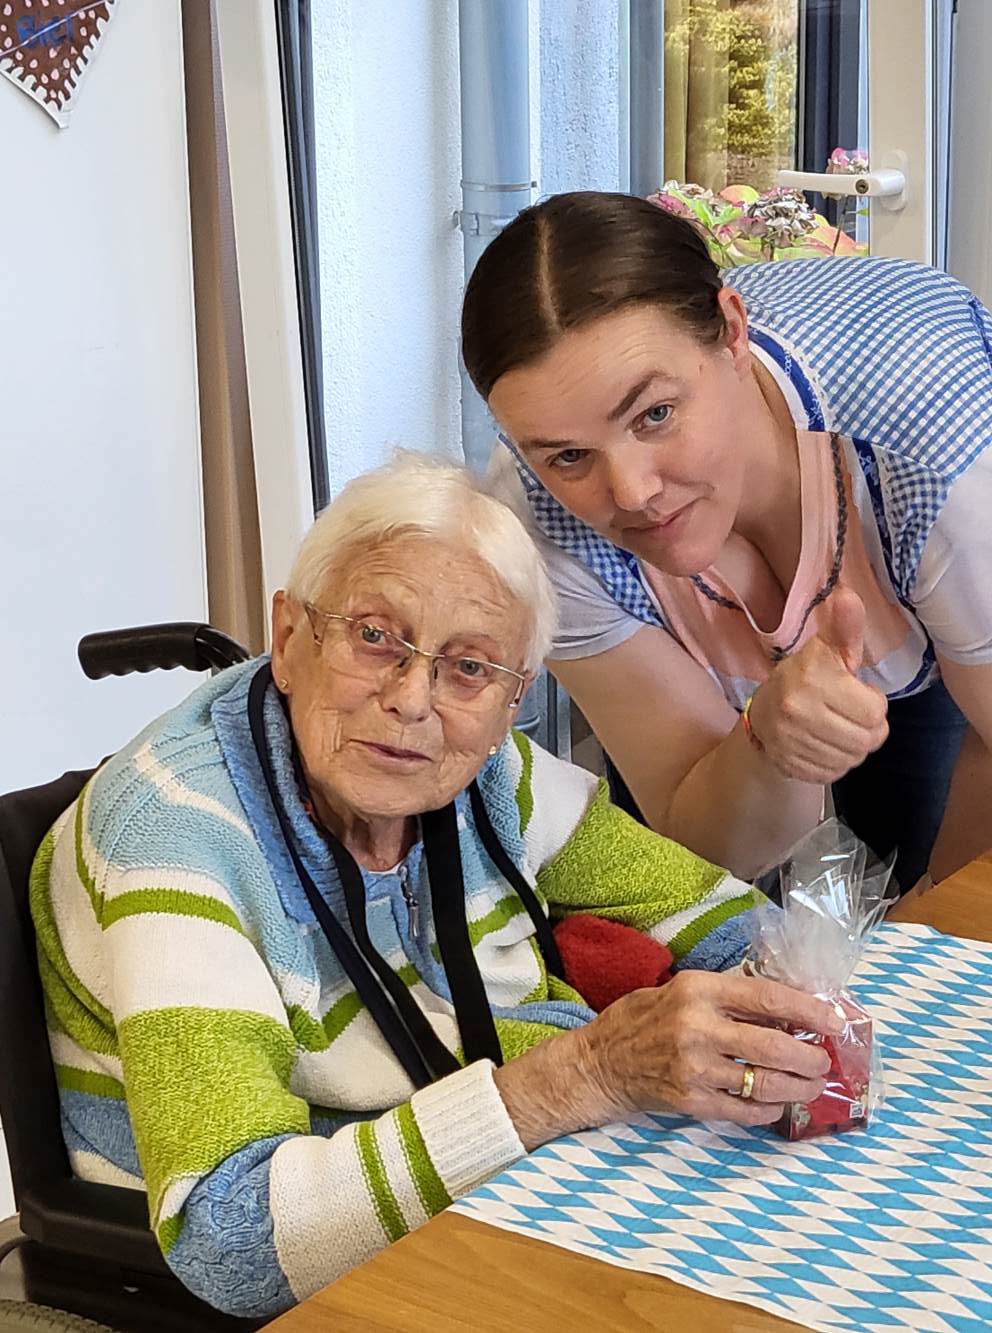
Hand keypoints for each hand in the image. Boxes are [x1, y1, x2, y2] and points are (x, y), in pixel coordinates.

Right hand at [576, 970, 842, 1127]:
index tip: (835, 1022)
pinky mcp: (691, 1102)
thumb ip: (728, 998)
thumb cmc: (644, 1019)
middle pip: (774, 1046)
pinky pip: (745, 1111)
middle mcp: (698, 1027)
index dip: (808, 1011)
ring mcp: (694, 1068)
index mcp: (698, 990)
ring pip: (765, 1083)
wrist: (599, 1063)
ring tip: (811, 1086)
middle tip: (825, 1062)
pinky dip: (769, 1110)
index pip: (767, 998)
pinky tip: (776, 1104)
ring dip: (798, 1088)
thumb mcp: (682, 990)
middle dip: (811, 1058)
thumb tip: (786, 1011)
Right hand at [749, 588, 888, 783]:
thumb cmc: (806, 678)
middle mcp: (797, 710)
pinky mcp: (789, 765)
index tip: (856, 696)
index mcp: (812, 678)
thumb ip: (844, 627)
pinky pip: (834, 773)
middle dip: (868, 730)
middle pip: (867, 739)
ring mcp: (790, 741)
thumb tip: (847, 594)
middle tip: (851, 717)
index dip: (873, 704)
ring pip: (853, 759)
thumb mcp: (827, 649)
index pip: (876, 711)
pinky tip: (824, 746)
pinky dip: (835, 763)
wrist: (763, 716)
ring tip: (838, 730)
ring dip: (853, 747)